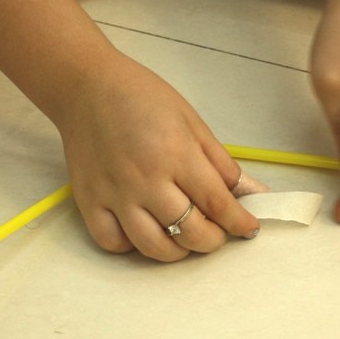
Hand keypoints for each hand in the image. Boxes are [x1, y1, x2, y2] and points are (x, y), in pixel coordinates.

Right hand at [59, 52, 259, 261]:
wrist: (87, 87)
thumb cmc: (144, 99)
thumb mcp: (193, 123)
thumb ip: (222, 164)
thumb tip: (252, 194)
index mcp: (177, 154)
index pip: (217, 203)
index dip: (239, 223)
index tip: (249, 229)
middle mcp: (146, 179)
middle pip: (189, 231)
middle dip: (212, 241)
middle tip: (217, 233)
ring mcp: (115, 194)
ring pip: (153, 246)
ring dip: (177, 251)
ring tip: (185, 237)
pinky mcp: (89, 202)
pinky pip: (113, 242)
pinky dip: (132, 246)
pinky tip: (144, 231)